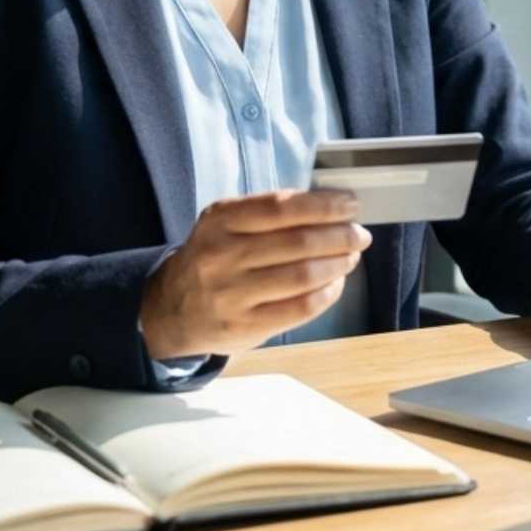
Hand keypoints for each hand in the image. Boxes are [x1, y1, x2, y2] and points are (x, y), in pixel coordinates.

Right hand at [139, 190, 370, 358]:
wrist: (171, 309)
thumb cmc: (212, 258)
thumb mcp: (225, 225)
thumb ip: (268, 214)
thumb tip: (330, 208)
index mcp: (220, 220)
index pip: (282, 207)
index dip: (323, 205)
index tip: (350, 204)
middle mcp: (222, 255)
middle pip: (299, 242)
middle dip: (340, 236)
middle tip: (359, 234)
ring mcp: (232, 294)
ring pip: (304, 275)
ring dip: (338, 264)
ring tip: (350, 257)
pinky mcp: (245, 326)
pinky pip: (301, 307)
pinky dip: (328, 293)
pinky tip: (335, 283)